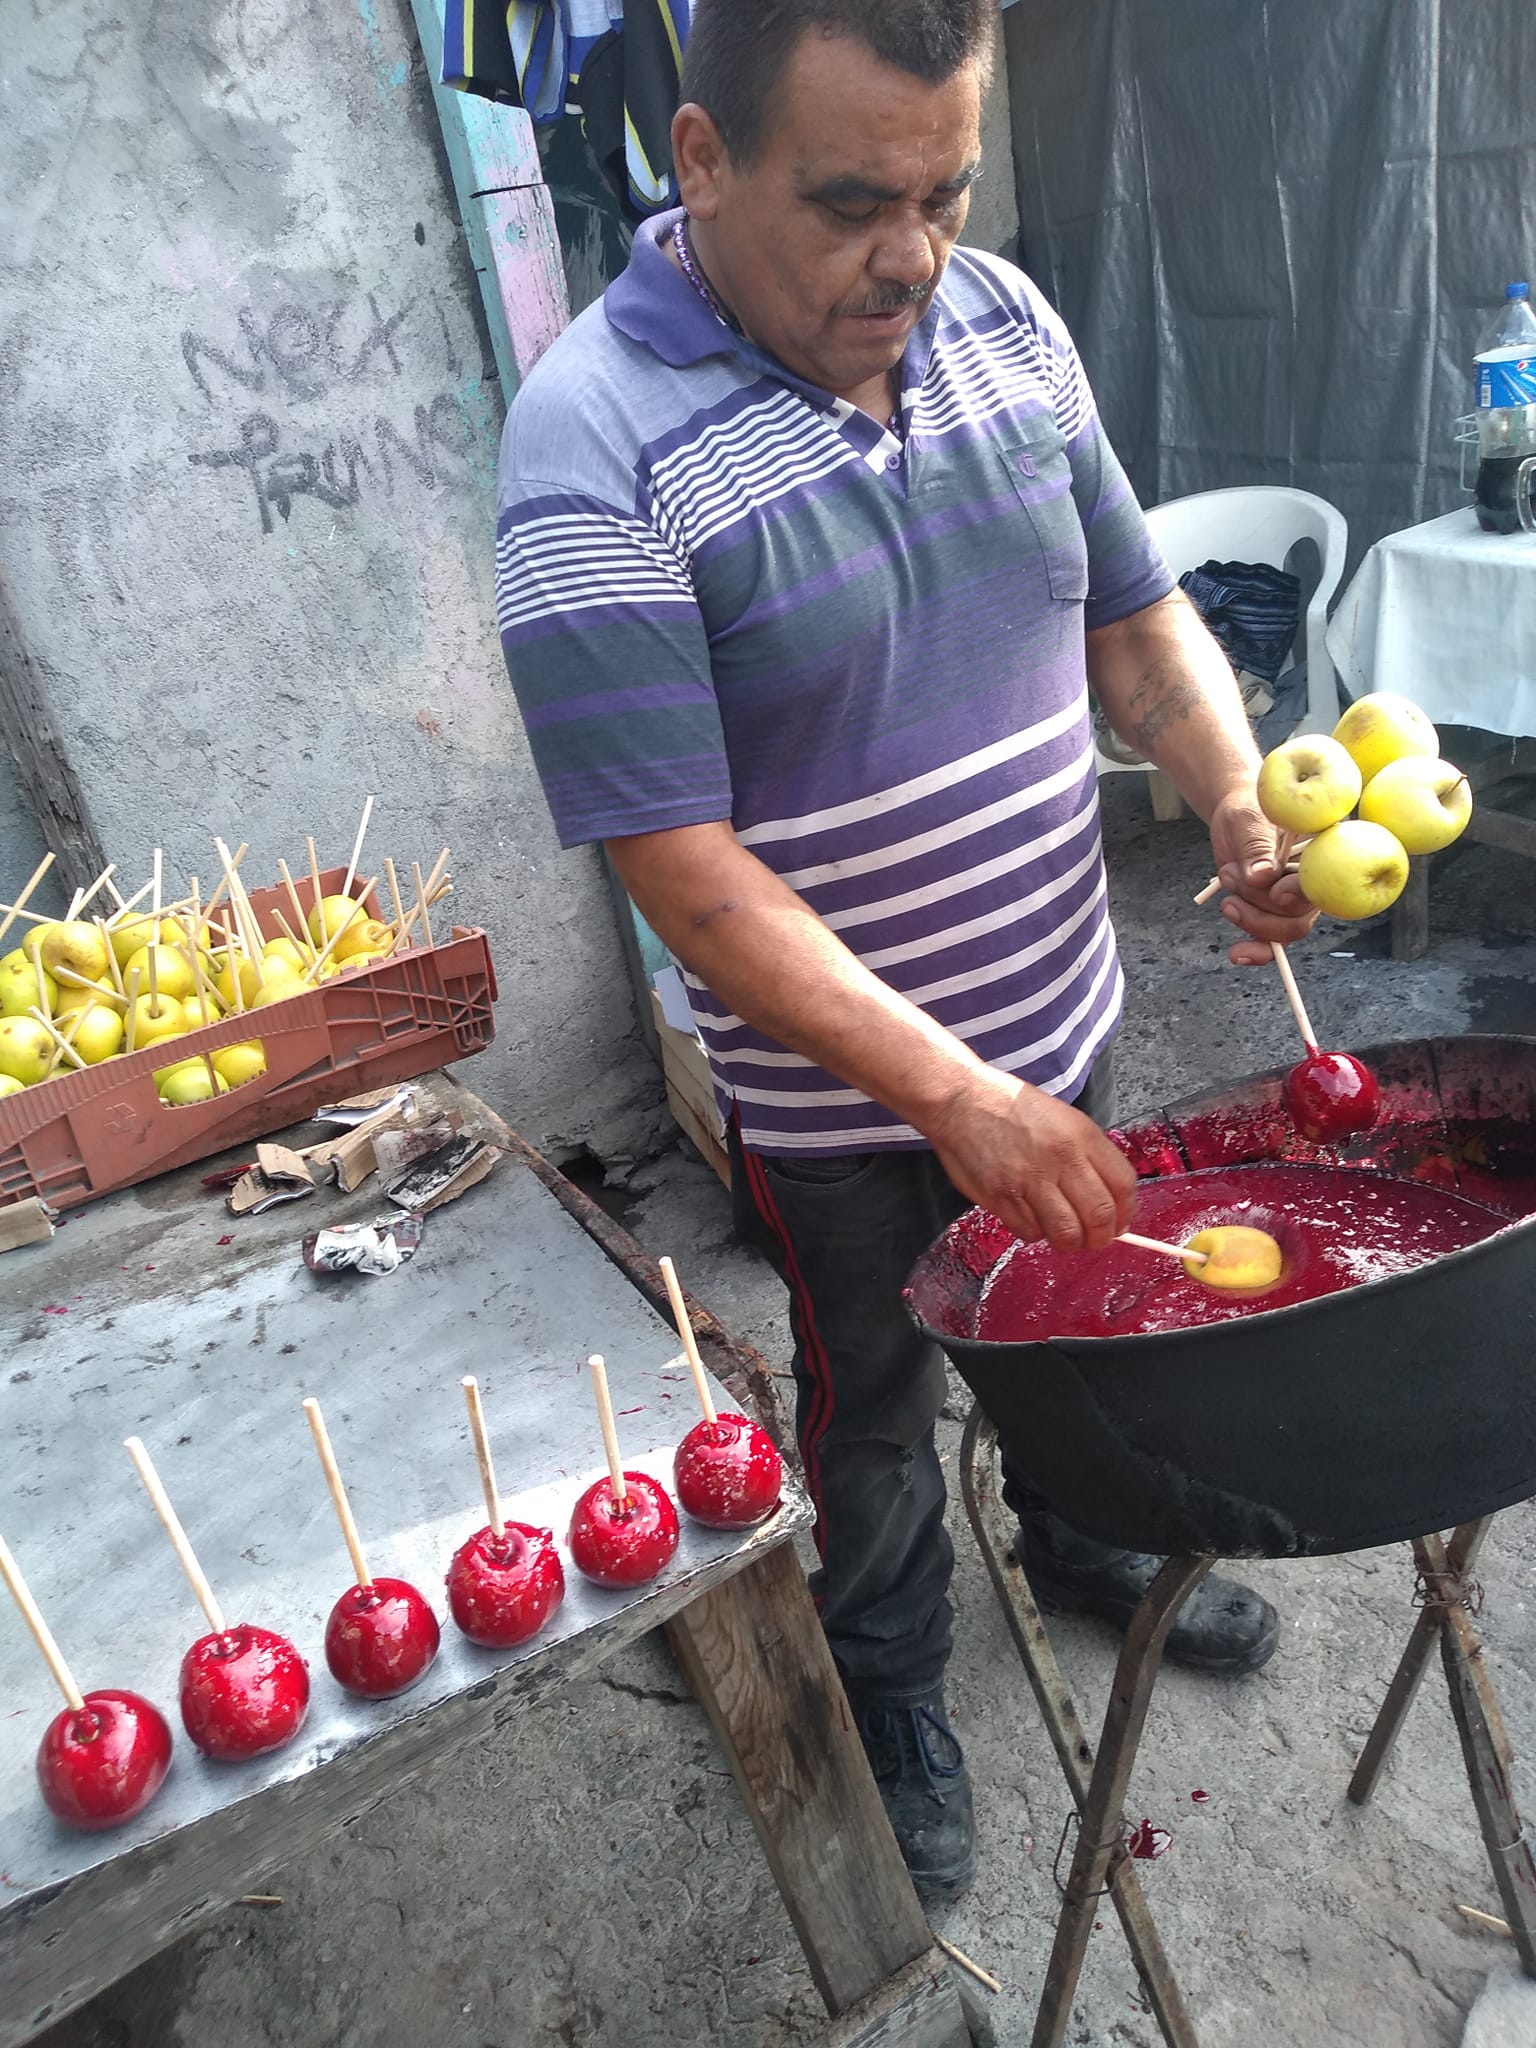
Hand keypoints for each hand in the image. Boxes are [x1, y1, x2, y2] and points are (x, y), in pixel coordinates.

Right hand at [926, 1068, 1138, 1252]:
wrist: (961, 1100)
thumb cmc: (1009, 1107)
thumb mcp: (1062, 1118)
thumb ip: (1086, 1154)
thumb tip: (1107, 1199)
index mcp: (1081, 1135)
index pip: (1123, 1185)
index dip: (1127, 1212)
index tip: (1121, 1223)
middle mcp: (1060, 1158)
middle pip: (1100, 1215)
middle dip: (1102, 1237)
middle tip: (1095, 1239)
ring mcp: (1030, 1180)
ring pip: (1067, 1232)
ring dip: (1070, 1242)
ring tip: (1064, 1235)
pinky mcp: (1002, 1197)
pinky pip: (1031, 1233)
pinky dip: (1035, 1234)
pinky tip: (1031, 1219)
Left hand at [1208, 785, 1319, 964]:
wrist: (1236, 819)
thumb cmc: (1248, 810)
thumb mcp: (1249, 820)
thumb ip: (1256, 846)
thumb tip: (1262, 877)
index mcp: (1325, 851)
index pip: (1325, 881)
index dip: (1302, 892)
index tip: (1276, 891)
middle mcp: (1317, 880)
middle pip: (1302, 915)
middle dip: (1262, 905)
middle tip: (1230, 877)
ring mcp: (1296, 900)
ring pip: (1284, 930)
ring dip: (1249, 918)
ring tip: (1226, 884)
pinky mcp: (1275, 912)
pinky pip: (1272, 942)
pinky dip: (1256, 950)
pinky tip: (1238, 954)